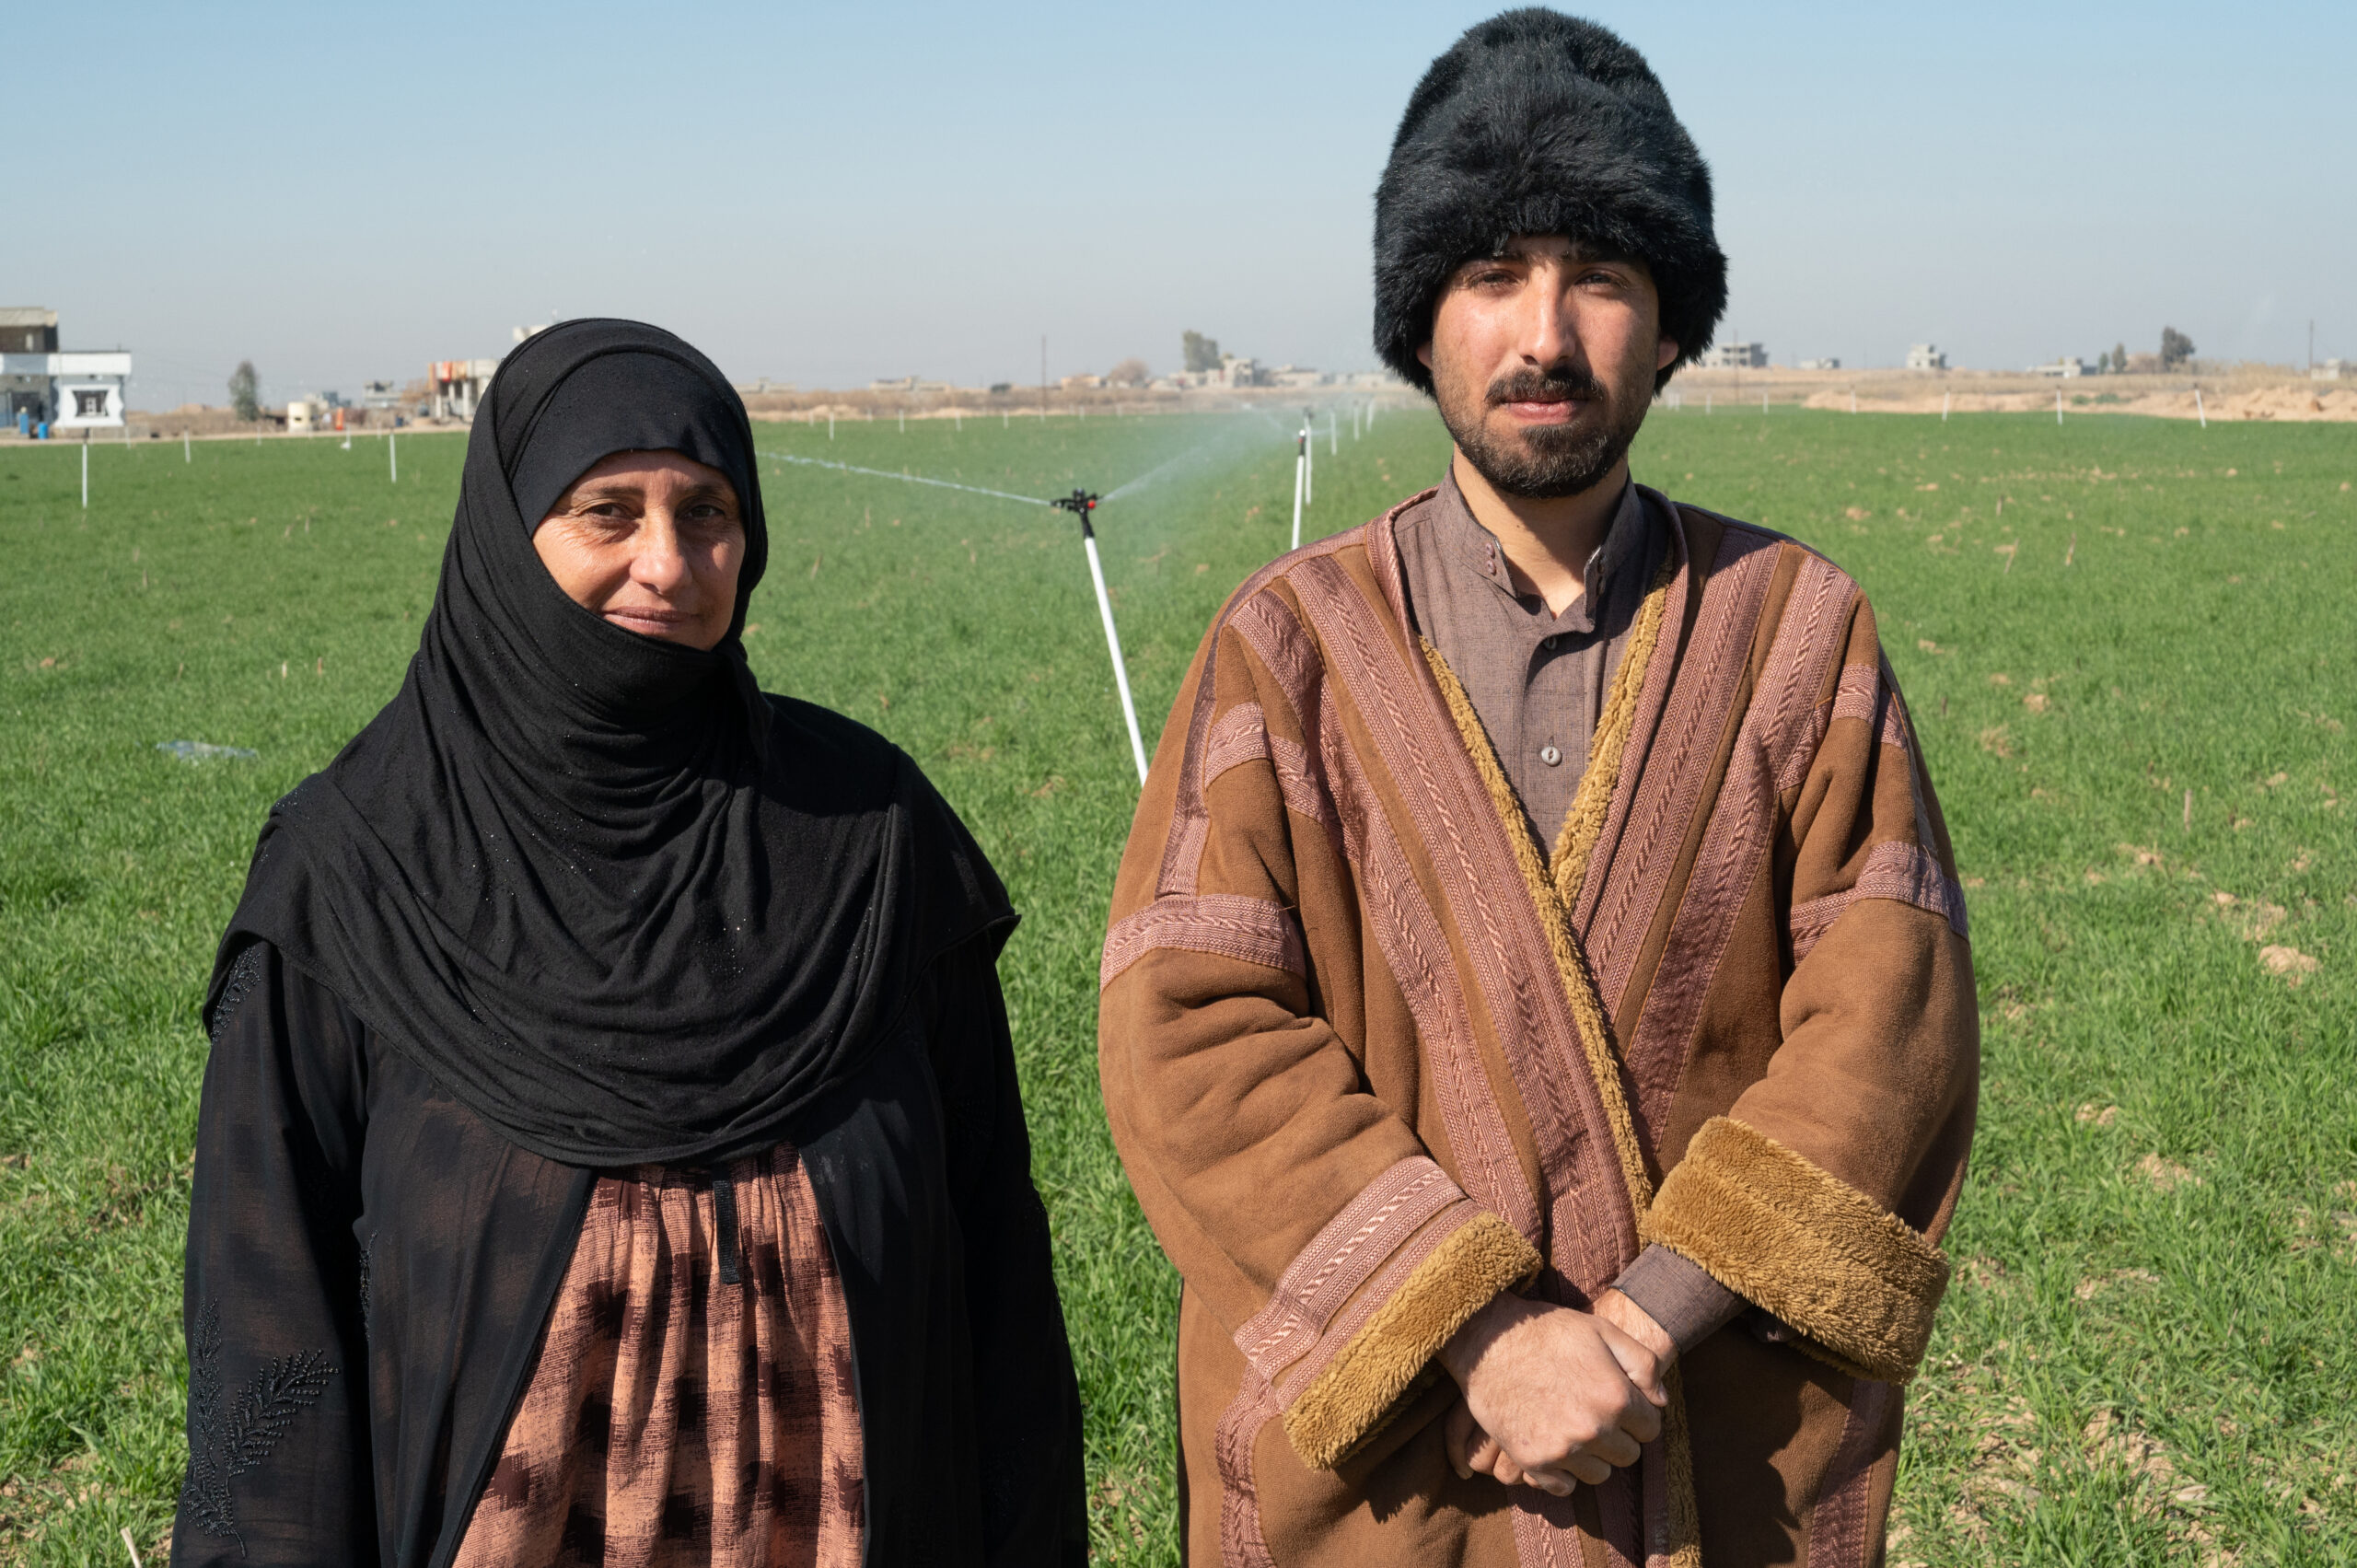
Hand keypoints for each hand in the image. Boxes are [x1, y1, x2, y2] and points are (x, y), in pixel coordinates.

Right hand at [1438, 1294, 1667, 1494]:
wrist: (1488, 1340)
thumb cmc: (1548, 1331)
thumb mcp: (1602, 1331)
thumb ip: (1643, 1363)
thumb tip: (1661, 1401)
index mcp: (1615, 1397)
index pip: (1650, 1429)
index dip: (1637, 1415)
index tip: (1619, 1404)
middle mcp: (1593, 1430)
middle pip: (1628, 1456)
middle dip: (1618, 1436)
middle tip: (1595, 1414)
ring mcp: (1562, 1449)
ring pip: (1600, 1475)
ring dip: (1593, 1457)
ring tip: (1575, 1428)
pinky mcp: (1534, 1461)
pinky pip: (1565, 1487)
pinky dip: (1564, 1473)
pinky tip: (1557, 1445)